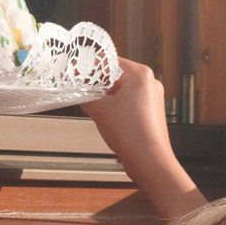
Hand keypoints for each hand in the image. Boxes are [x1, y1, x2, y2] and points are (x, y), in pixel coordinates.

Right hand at [81, 58, 204, 220]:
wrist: (150, 162)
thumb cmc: (128, 132)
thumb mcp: (99, 109)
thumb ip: (84, 93)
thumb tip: (73, 86)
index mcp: (141, 74)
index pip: (109, 62)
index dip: (89, 68)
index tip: (73, 75)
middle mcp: (150, 82)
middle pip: (115, 76)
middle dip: (97, 85)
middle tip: (80, 93)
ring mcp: (152, 98)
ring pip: (121, 90)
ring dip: (105, 98)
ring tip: (91, 108)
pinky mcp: (151, 112)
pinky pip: (128, 102)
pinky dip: (115, 107)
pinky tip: (104, 118)